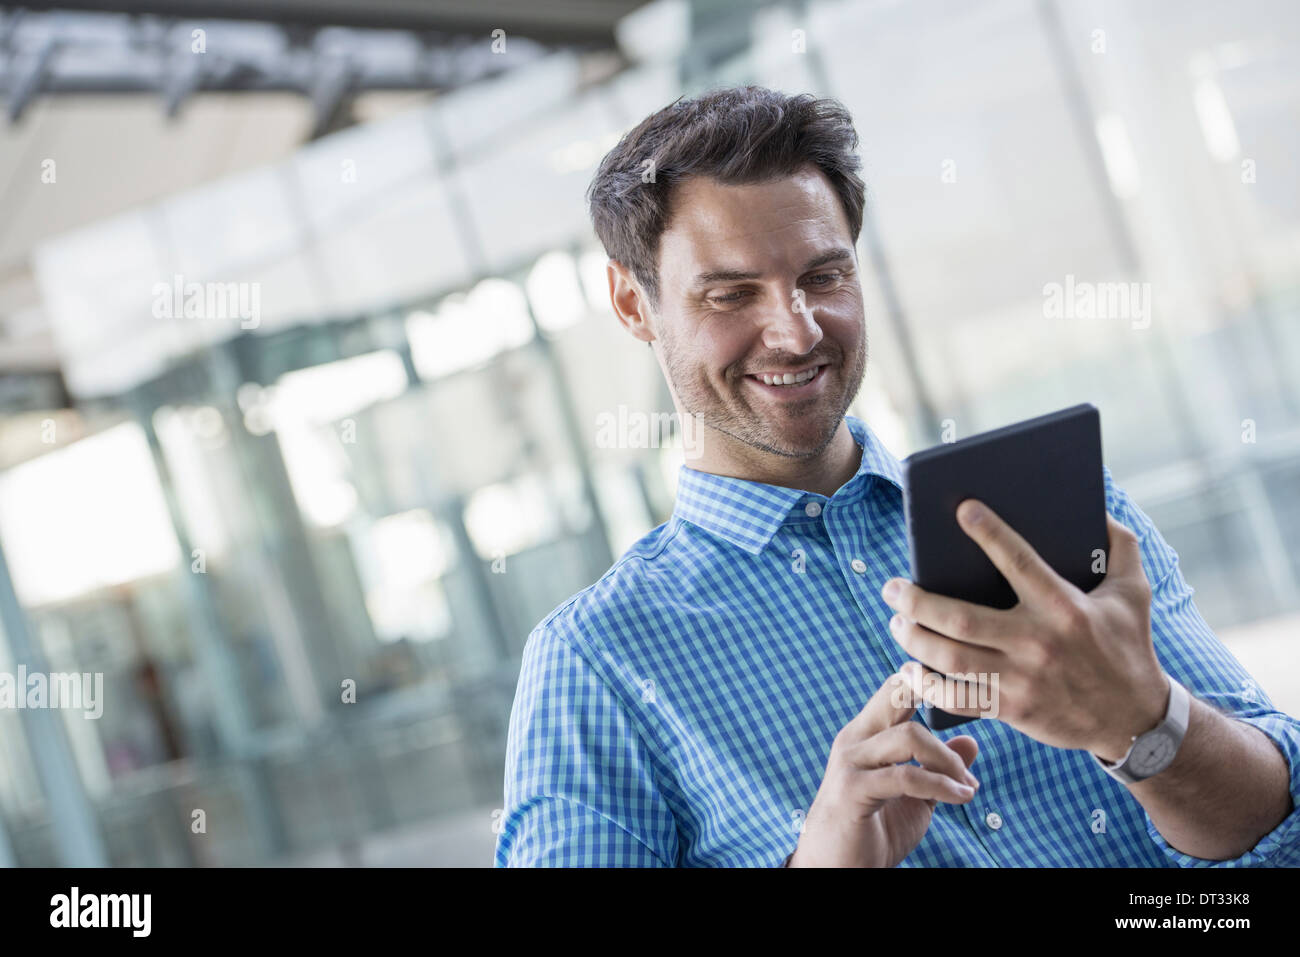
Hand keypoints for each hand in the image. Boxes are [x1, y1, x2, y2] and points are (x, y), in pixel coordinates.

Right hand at [787, 663, 979, 866]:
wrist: (836, 870)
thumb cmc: (872, 832)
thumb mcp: (916, 797)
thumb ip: (938, 768)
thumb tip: (971, 741)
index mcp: (866, 734)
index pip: (895, 688)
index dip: (928, 680)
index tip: (965, 691)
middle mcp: (855, 739)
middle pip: (898, 693)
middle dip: (938, 697)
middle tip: (974, 716)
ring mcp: (850, 762)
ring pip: (910, 736)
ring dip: (949, 761)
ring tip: (967, 785)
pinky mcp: (853, 789)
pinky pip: (906, 777)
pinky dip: (941, 786)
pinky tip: (961, 798)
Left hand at [880, 500, 1167, 761]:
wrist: (1135, 720)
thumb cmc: (1129, 646)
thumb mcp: (1133, 592)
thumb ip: (1120, 546)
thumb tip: (1097, 509)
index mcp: (1064, 607)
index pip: (1018, 561)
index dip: (988, 533)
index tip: (960, 510)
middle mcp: (1038, 642)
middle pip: (960, 617)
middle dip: (916, 600)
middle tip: (892, 587)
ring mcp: (1021, 678)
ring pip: (949, 657)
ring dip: (912, 638)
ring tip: (896, 621)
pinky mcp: (1012, 708)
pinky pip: (957, 698)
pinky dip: (926, 685)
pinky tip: (910, 668)